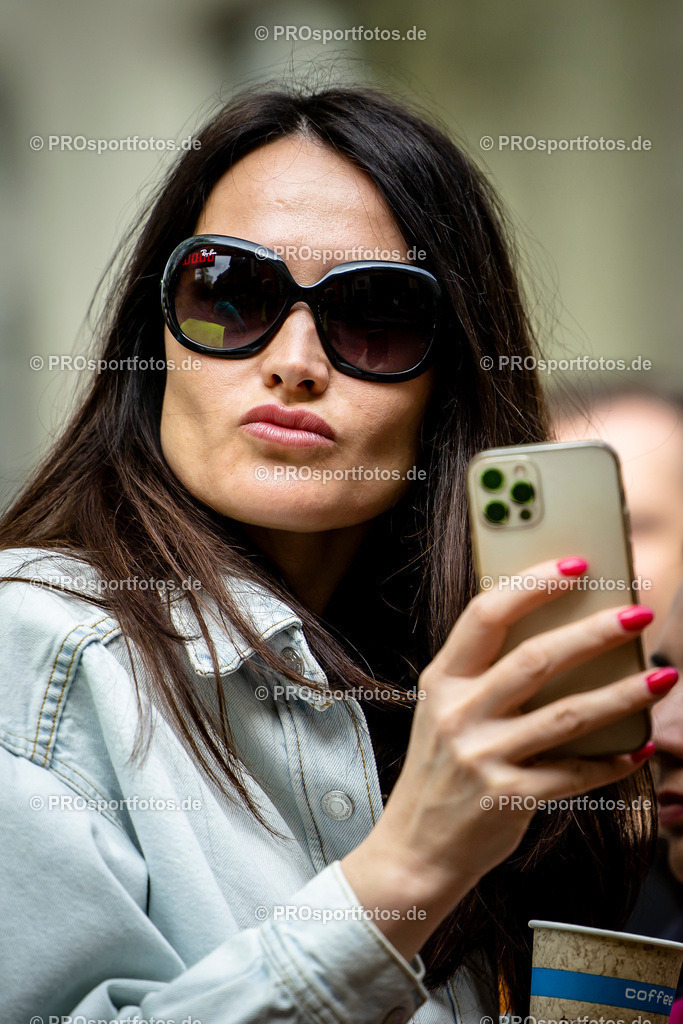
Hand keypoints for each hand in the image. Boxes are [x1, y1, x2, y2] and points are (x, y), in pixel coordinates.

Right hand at [341, 557, 673, 960]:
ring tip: (663, 676)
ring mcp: (481, 756)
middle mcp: (457, 713)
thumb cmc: (439, 771)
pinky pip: (574, 773)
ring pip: (566, 714)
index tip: (576, 564)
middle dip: (594, 632)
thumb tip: (559, 637)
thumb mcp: (443, 712)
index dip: (533, 584)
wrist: (415, 849)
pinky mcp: (508, 797)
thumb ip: (483, 676)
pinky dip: (612, 761)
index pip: (485, 615)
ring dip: (622, 694)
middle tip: (638, 612)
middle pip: (536, 659)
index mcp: (441, 680)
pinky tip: (639, 748)